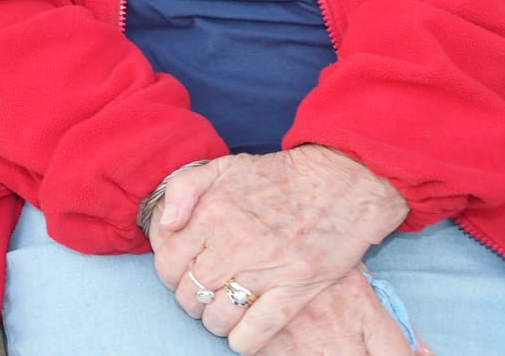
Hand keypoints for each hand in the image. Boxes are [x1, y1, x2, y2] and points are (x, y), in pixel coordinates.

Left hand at [151, 145, 407, 351]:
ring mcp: (267, 267)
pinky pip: (258, 328)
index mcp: (212, 212)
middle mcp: (235, 241)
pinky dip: (244, 340)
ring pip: (221, 314)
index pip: (170, 261)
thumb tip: (166, 224)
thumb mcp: (222, 167)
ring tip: (220, 316)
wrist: (339, 182)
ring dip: (215, 322)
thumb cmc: (277, 176)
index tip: (181, 276)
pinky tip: (241, 336)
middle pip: (193, 292)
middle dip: (191, 301)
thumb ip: (183, 189)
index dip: (170, 275)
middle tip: (201, 299)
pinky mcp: (297, 286)